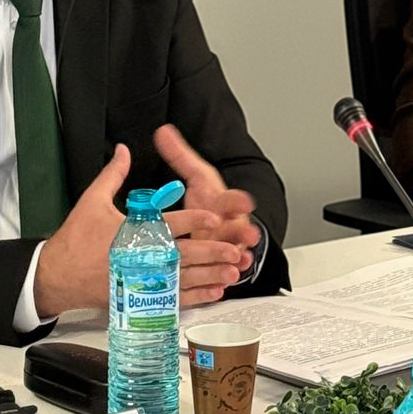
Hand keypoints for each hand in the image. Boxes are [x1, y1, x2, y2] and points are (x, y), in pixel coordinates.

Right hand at [32, 143, 230, 317]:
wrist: (57, 276)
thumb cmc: (74, 241)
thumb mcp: (92, 200)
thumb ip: (113, 174)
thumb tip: (123, 150)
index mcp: (133, 233)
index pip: (169, 223)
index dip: (194, 219)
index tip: (213, 216)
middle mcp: (140, 257)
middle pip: (182, 254)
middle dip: (210, 250)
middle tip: (232, 247)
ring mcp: (140, 280)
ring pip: (183, 279)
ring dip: (209, 275)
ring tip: (230, 270)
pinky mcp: (138, 298)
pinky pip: (173, 299)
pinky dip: (195, 296)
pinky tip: (212, 291)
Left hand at [154, 124, 260, 306]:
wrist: (216, 226)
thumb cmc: (207, 201)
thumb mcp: (195, 177)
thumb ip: (180, 157)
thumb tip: (163, 132)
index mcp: (222, 201)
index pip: (232, 197)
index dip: (239, 199)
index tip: (244, 199)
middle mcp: (228, 224)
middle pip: (238, 227)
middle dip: (244, 230)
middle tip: (248, 233)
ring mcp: (226, 245)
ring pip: (235, 251)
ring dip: (238, 256)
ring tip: (240, 260)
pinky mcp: (220, 264)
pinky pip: (224, 272)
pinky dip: (225, 277)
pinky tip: (226, 281)